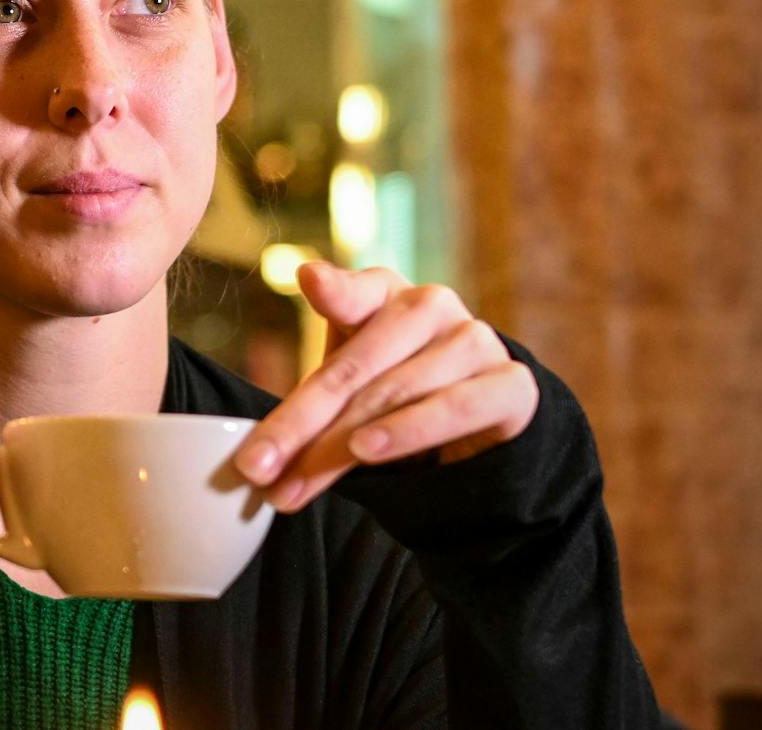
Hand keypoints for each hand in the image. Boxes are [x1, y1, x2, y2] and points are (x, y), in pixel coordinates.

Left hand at [233, 263, 538, 512]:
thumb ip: (307, 403)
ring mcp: (475, 341)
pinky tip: (368, 451)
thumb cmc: (396, 396)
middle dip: (297, 423)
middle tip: (253, 466)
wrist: (484, 429)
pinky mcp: (511, 385)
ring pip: (395, 394)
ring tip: (295, 481)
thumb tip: (250, 459)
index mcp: (385, 295)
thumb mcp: (348, 390)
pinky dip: (408, 431)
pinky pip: (454, 407)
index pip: (356, 291)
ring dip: (337, 446)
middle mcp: (431, 307)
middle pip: (355, 366)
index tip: (310, 280)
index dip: (334, 289)